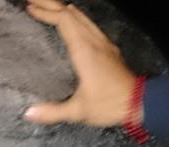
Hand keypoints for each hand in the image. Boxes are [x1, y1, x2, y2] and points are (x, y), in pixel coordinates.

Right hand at [22, 0, 135, 126]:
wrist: (140, 103)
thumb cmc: (110, 104)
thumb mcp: (78, 111)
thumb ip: (52, 112)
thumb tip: (28, 113)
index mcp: (84, 51)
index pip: (64, 21)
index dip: (46, 12)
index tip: (30, 8)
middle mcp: (94, 42)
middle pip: (71, 14)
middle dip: (51, 4)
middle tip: (33, 1)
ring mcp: (103, 43)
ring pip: (82, 17)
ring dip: (63, 9)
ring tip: (48, 6)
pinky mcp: (109, 49)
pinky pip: (89, 25)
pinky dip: (75, 18)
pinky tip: (72, 20)